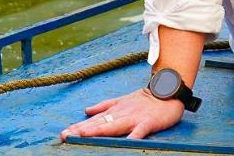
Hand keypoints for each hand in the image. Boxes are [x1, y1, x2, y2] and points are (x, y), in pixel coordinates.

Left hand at [59, 88, 184, 141]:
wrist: (168, 92)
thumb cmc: (146, 99)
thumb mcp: (122, 100)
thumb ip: (104, 105)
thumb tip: (86, 110)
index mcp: (115, 110)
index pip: (94, 120)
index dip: (79, 126)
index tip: (64, 133)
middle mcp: (122, 113)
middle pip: (99, 123)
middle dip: (82, 130)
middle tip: (67, 136)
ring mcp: (134, 118)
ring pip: (114, 126)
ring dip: (99, 131)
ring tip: (85, 137)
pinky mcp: (148, 122)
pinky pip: (139, 131)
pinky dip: (132, 137)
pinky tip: (126, 142)